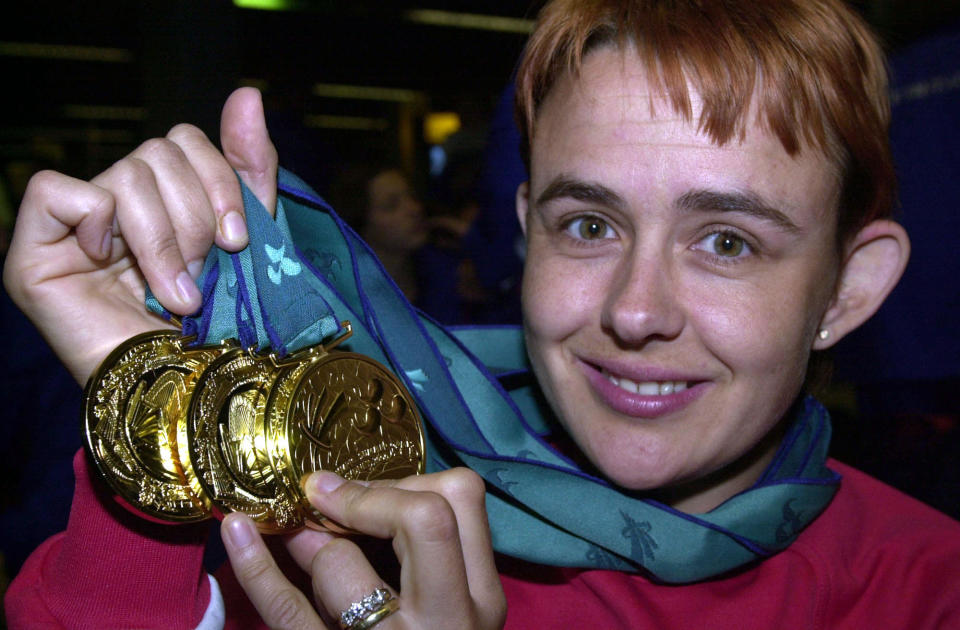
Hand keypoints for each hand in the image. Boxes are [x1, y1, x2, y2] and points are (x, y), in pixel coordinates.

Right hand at [2, 87, 277, 382]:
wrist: (187, 392)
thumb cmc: (218, 326)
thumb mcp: (247, 239)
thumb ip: (247, 167)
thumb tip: (248, 93)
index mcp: (166, 199)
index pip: (187, 139)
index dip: (220, 181)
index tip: (237, 240)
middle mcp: (119, 204)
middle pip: (160, 150)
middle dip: (197, 216)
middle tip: (201, 275)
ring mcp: (76, 226)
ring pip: (125, 172)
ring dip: (164, 239)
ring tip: (174, 292)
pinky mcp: (33, 250)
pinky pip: (60, 191)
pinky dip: (99, 225)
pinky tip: (111, 265)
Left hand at [222, 468, 505, 629]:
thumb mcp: (446, 609)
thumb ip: (423, 557)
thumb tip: (346, 488)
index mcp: (479, 600)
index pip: (461, 499)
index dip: (408, 483)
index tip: (369, 494)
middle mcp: (446, 621)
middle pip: (424, 517)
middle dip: (366, 497)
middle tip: (327, 502)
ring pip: (342, 563)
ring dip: (307, 541)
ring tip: (291, 535)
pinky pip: (286, 609)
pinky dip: (255, 565)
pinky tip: (237, 532)